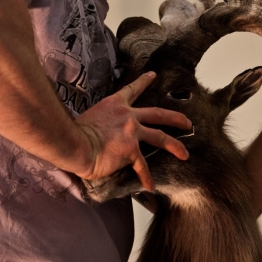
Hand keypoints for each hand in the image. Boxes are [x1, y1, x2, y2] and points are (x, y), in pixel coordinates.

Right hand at [74, 71, 190, 190]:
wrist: (75, 144)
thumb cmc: (74, 133)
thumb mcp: (90, 118)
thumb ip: (101, 122)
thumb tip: (99, 133)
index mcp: (115, 105)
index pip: (132, 90)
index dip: (143, 82)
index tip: (152, 75)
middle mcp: (128, 116)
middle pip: (158, 114)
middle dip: (175, 118)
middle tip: (187, 122)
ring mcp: (132, 133)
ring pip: (160, 137)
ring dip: (175, 146)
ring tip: (185, 154)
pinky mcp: (131, 151)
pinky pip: (143, 166)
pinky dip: (146, 178)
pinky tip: (151, 186)